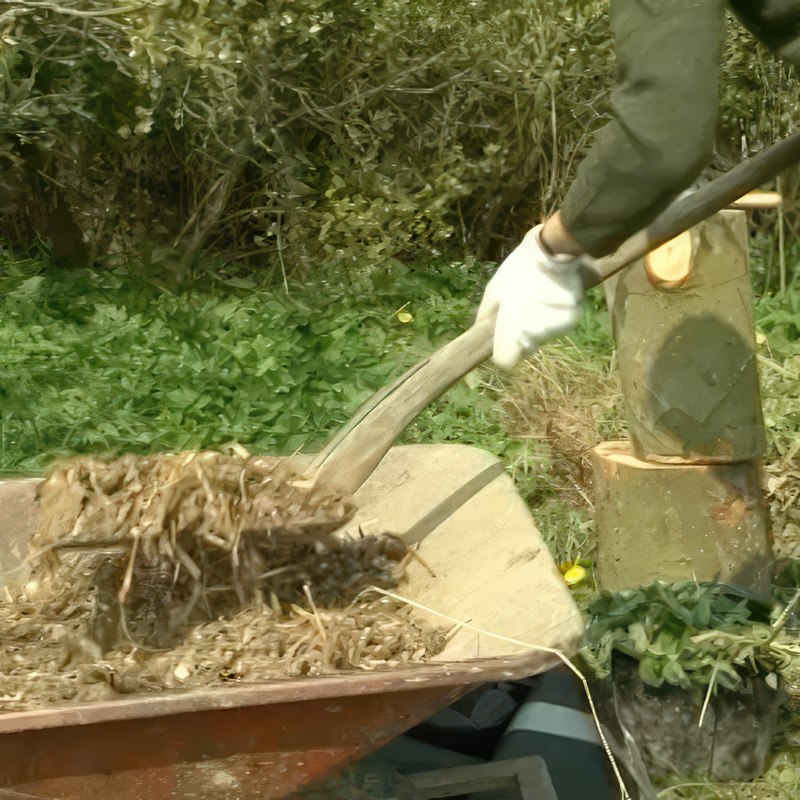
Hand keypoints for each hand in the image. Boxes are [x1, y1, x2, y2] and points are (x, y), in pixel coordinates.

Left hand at [476, 225, 584, 369]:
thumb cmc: (520, 269)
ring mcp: (555, 329)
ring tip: (539, 299)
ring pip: (543, 336)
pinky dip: (554, 317)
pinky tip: (552, 298)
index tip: (504, 338)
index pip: (506, 360)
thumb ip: (486, 313)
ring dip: (539, 324)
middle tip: (523, 310)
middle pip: (526, 347)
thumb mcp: (495, 288)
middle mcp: (535, 335)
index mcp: (512, 331)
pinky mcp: (572, 320)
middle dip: (522, 334)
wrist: (555, 250)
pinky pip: (559, 326)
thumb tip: (480, 329)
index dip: (504, 351)